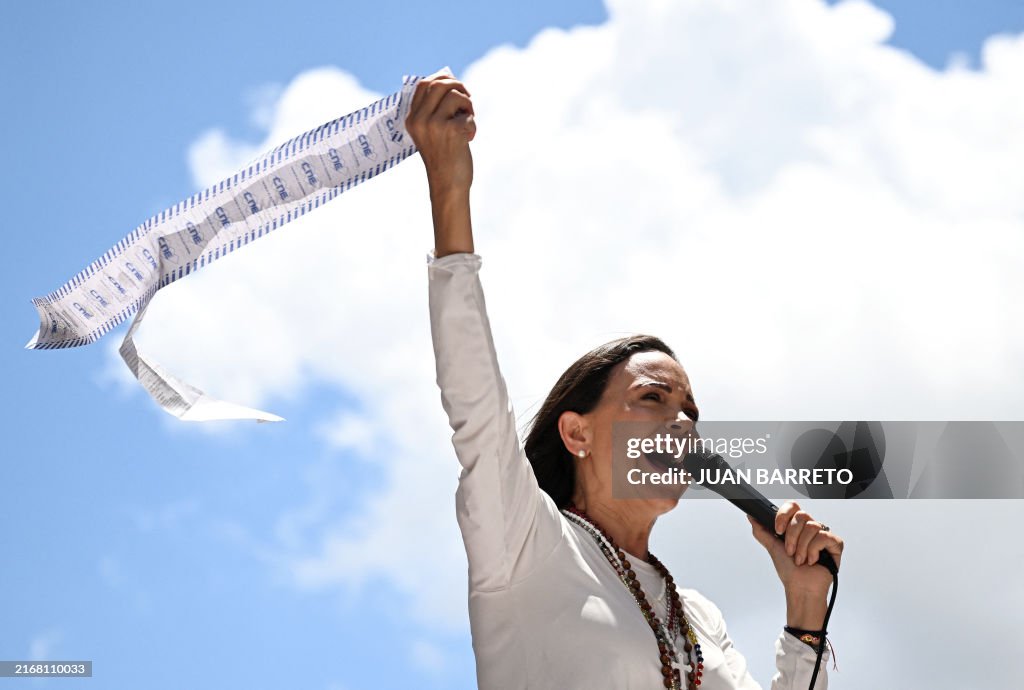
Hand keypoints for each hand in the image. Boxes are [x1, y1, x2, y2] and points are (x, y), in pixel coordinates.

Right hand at [405, 75, 475, 196]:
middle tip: (468, 99)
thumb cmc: (443, 158)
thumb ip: (434, 111)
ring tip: (468, 120)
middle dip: (458, 86)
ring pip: (455, 95)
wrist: (448, 185)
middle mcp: (420, 120)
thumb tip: (449, 83)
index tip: (455, 85)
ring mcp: (434, 125)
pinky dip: (473, 124)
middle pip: (439, 84)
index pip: (423, 84)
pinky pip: (468, 115)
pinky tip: (469, 139)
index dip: (441, 78)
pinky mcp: (451, 131)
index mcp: (412, 119)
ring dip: (468, 104)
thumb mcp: (430, 132)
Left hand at [747, 501, 844, 627]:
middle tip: (789, 551)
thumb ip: (762, 531)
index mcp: (797, 526)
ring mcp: (824, 535)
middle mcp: (811, 528)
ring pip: (812, 526)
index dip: (784, 515)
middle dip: (791, 536)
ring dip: (802, 547)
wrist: (800, 588)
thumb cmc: (789, 570)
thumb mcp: (772, 547)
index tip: (778, 531)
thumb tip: (751, 517)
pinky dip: (814, 550)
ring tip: (800, 559)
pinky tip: (812, 560)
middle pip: (802, 515)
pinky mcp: (835, 544)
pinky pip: (824, 536)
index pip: (793, 507)